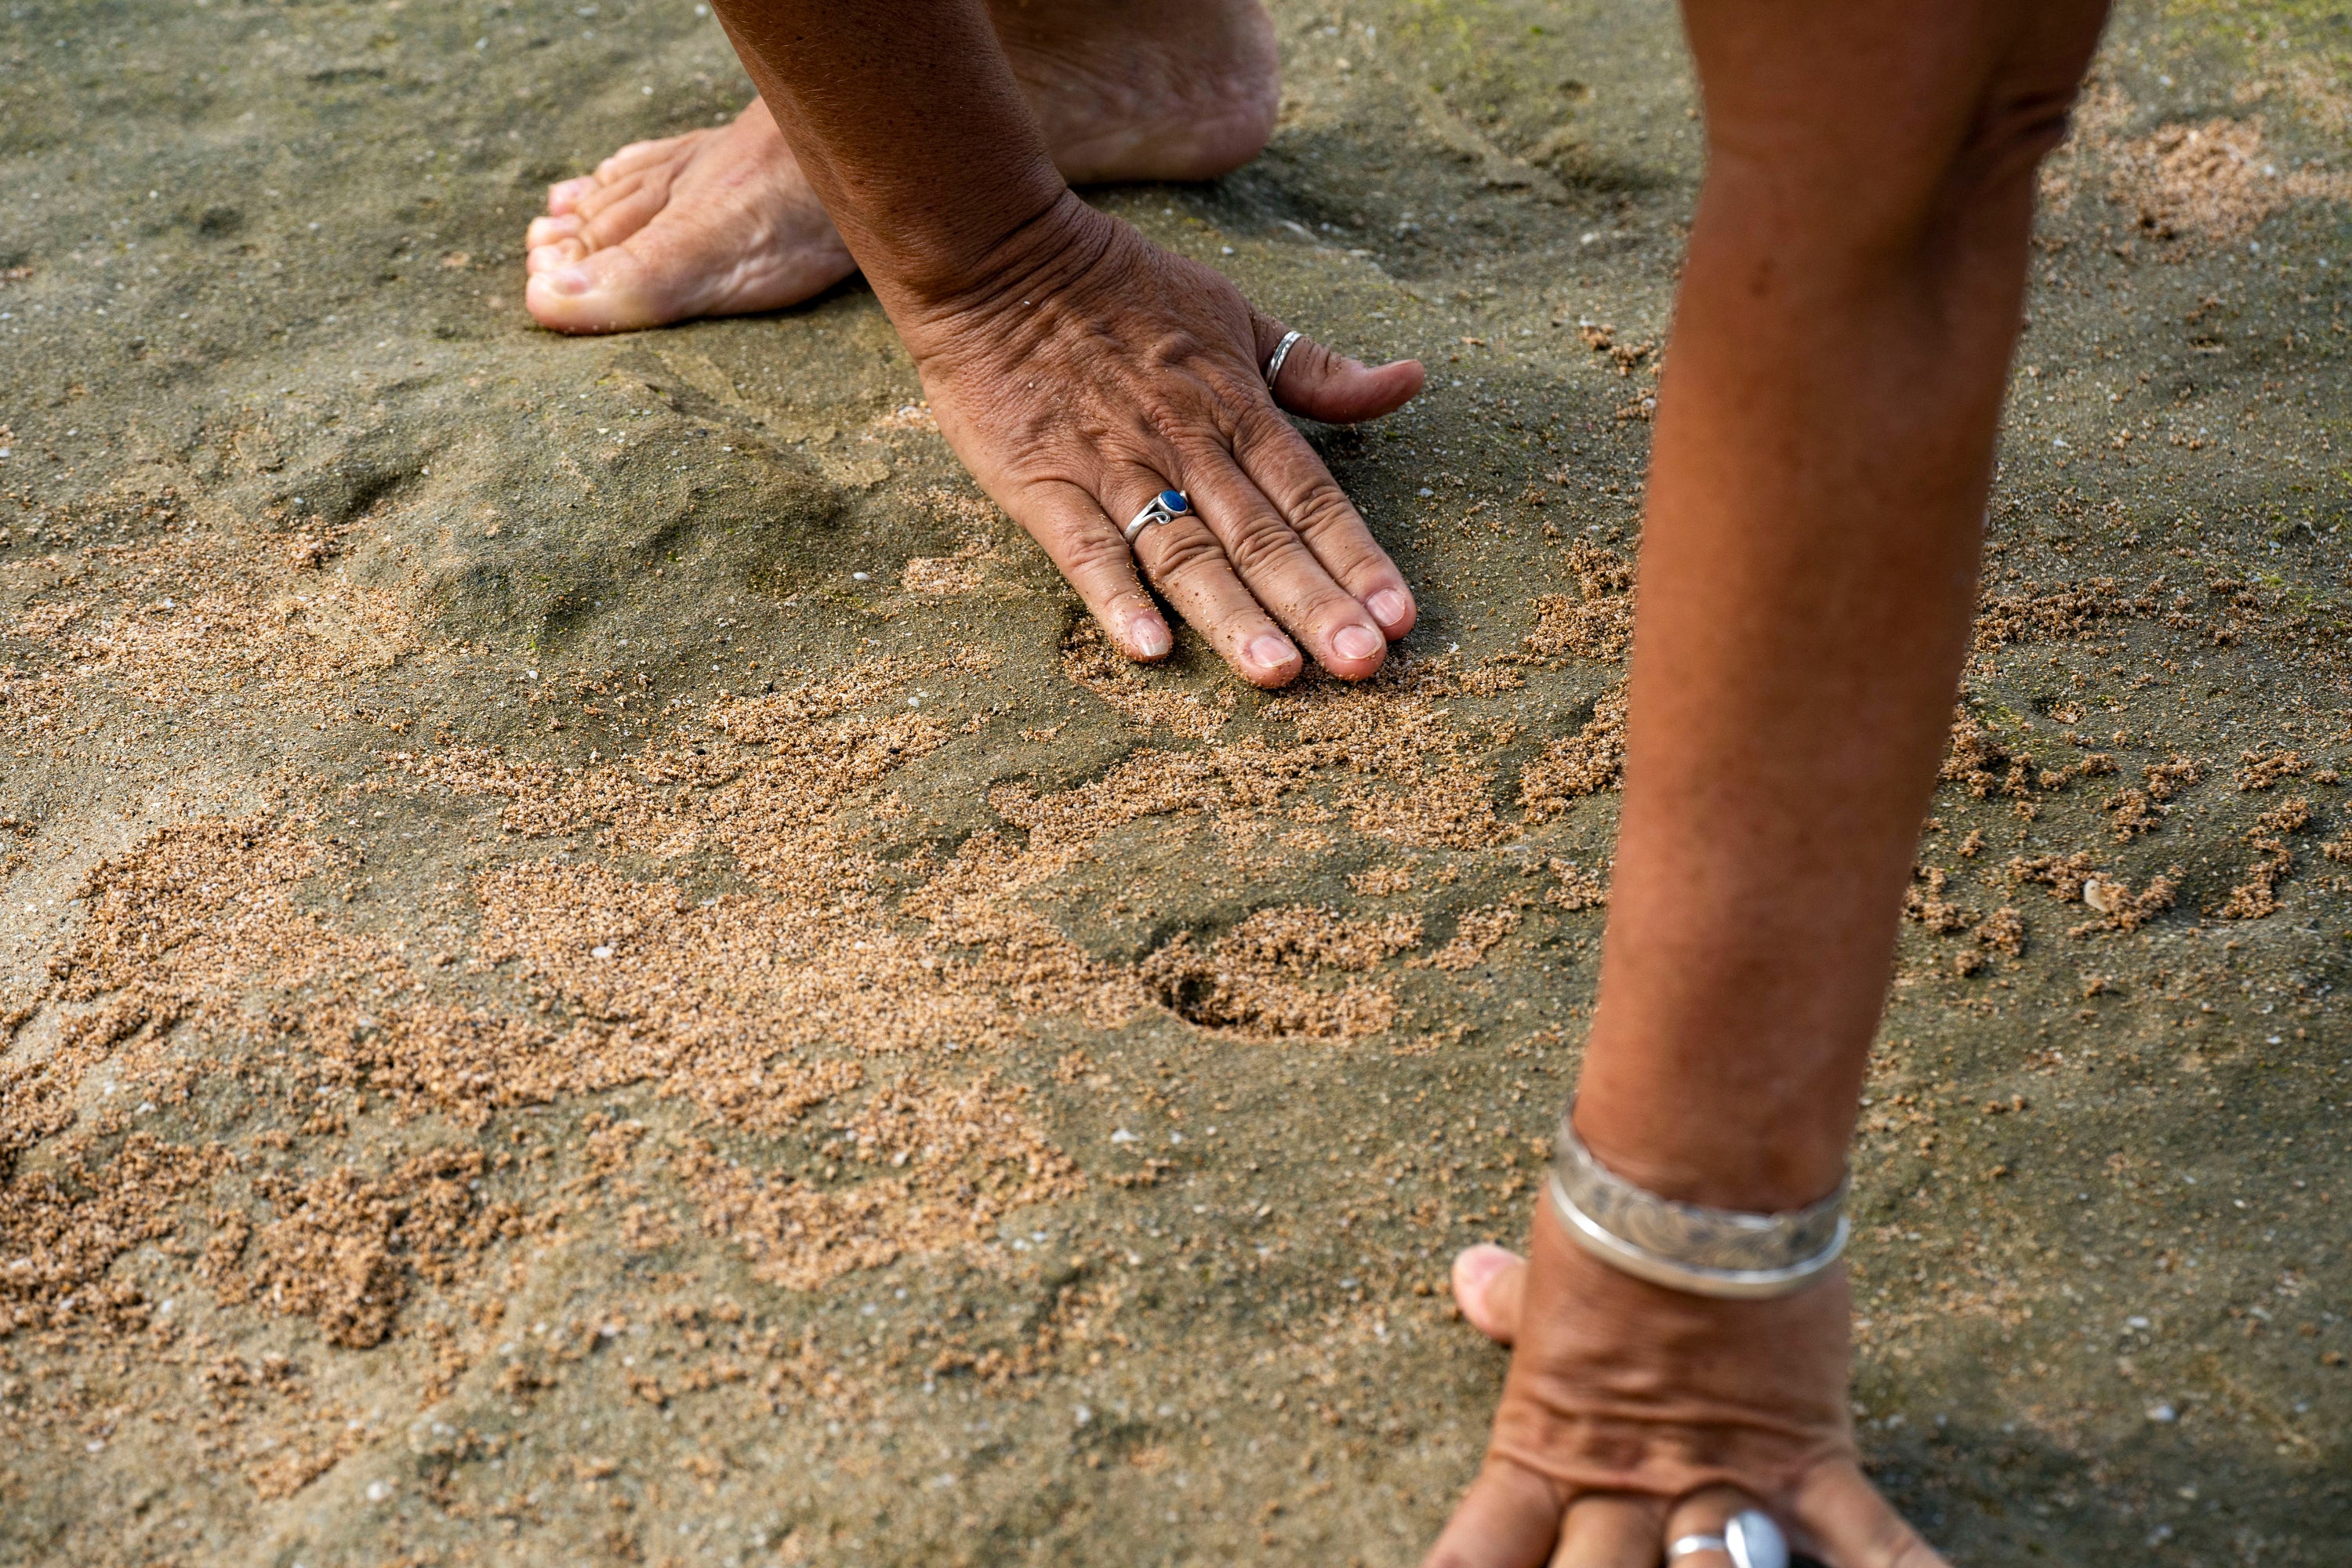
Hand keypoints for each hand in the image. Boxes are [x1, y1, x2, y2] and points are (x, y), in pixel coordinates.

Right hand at [886, 192, 1423, 685]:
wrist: (996, 257)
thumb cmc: (1120, 288)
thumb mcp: (1235, 315)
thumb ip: (1316, 371)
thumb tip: (1409, 381)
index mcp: (1235, 408)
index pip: (1310, 496)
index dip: (1357, 557)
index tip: (1399, 617)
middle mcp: (1185, 445)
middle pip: (1261, 536)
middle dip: (1315, 604)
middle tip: (1362, 666)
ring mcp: (1113, 468)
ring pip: (1185, 551)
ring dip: (1233, 615)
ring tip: (1278, 673)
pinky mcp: (1043, 484)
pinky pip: (1085, 549)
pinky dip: (1116, 596)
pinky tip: (1149, 649)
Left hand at [1434, 1204, 1945, 1567]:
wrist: (1696, 1184)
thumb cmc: (1615, 1222)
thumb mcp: (1555, 1287)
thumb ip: (1516, 1308)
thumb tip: (1469, 1280)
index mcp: (1549, 1451)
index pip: (1483, 1550)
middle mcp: (1630, 1489)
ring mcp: (1725, 1487)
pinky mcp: (1812, 1472)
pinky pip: (1876, 1555)